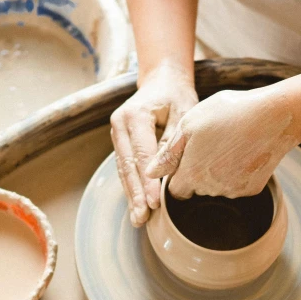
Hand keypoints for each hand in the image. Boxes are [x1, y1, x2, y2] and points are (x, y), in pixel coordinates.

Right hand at [110, 64, 197, 224]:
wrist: (162, 80)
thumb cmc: (177, 96)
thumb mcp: (183, 113)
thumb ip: (173, 142)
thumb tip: (166, 173)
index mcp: (135, 115)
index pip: (142, 154)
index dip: (148, 181)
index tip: (154, 202)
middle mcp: (120, 125)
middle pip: (128, 165)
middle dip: (136, 194)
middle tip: (143, 217)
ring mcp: (117, 134)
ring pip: (123, 170)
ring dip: (131, 195)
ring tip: (138, 218)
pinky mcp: (120, 141)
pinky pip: (125, 167)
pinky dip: (131, 187)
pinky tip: (137, 206)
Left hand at [146, 87, 298, 197]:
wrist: (274, 117)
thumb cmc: (228, 113)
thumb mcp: (190, 124)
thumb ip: (168, 153)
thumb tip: (150, 173)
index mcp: (192, 173)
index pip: (174, 190)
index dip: (178, 174)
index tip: (186, 157)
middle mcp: (211, 188)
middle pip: (196, 189)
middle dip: (197, 173)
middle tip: (208, 144)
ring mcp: (233, 191)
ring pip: (216, 188)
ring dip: (216, 173)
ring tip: (227, 143)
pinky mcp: (252, 189)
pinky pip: (236, 185)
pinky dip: (236, 173)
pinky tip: (242, 151)